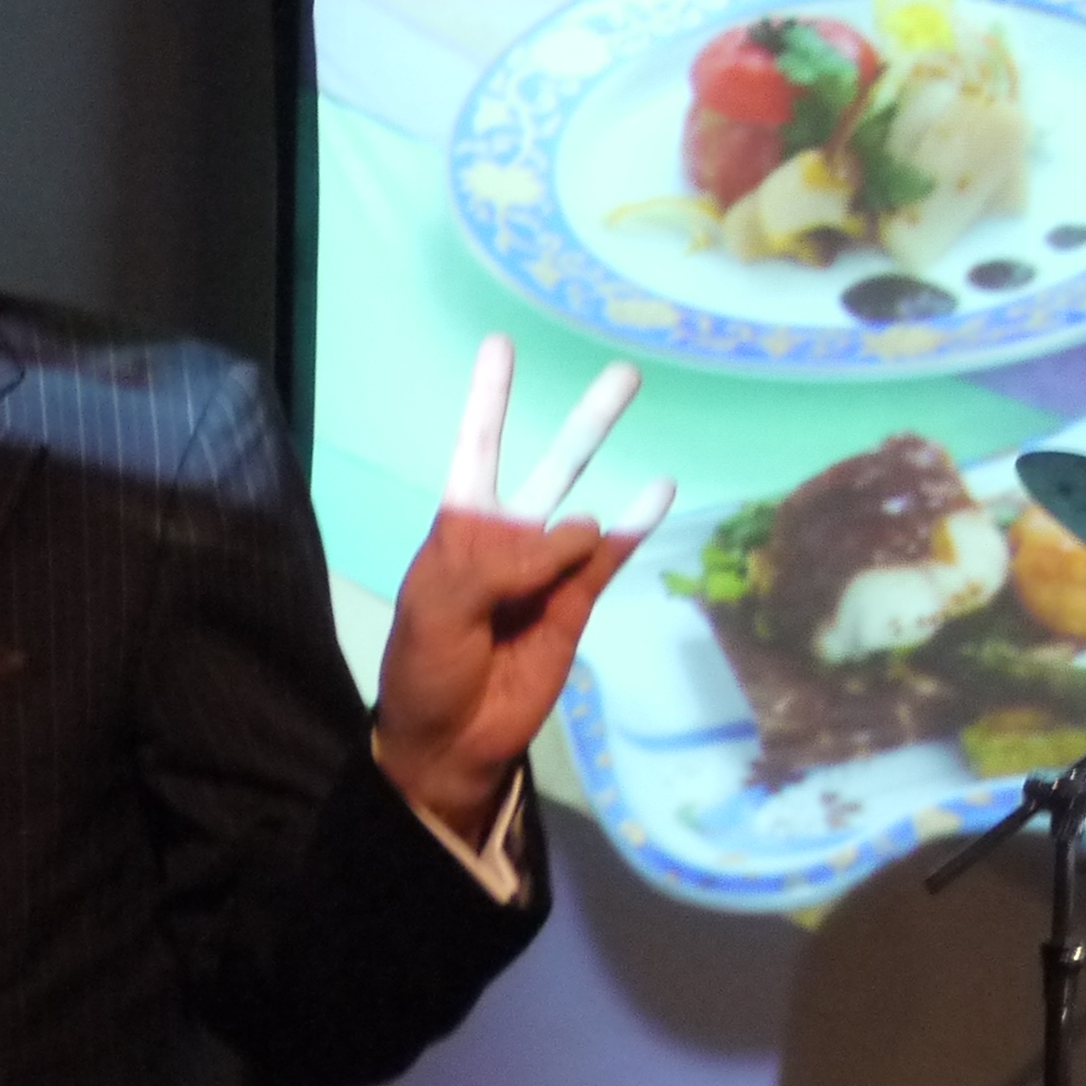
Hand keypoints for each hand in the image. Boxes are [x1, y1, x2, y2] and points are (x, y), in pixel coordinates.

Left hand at [373, 336, 673, 841]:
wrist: (451, 738)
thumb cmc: (425, 666)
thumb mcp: (438, 610)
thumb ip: (500, 563)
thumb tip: (584, 528)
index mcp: (457, 531)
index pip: (475, 454)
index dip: (488, 402)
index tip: (501, 347)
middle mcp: (504, 539)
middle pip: (546, 465)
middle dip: (584, 421)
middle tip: (625, 373)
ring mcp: (546, 570)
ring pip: (585, 504)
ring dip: (611, 455)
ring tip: (642, 406)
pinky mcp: (577, 605)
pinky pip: (612, 557)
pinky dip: (637, 524)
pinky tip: (660, 487)